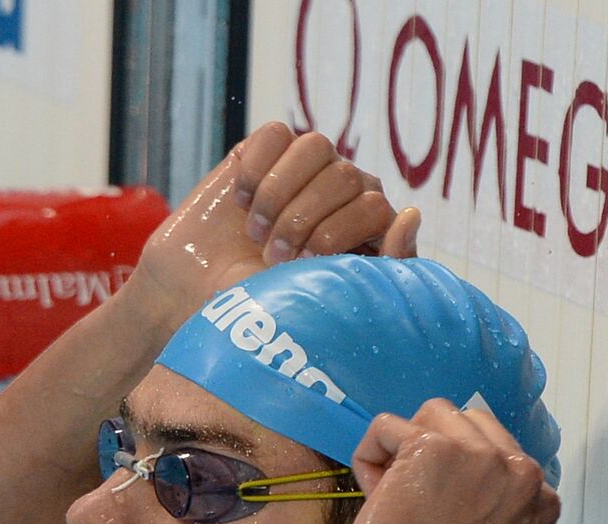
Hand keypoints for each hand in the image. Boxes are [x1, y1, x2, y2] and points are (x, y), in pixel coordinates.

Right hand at [133, 122, 420, 326]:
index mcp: (368, 224)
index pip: (376, 205)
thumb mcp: (329, 296)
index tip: (302, 266)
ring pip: (314, 146)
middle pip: (346, 176)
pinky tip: (239, 200)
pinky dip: (255, 168)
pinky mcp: (263, 151)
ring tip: (255, 229)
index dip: (336, 235)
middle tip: (272, 256)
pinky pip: (275, 134)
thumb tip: (412, 214)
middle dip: (303, 221)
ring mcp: (304, 168)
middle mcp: (343, 190)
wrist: (195, 293)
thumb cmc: (262, 305)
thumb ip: (384, 265)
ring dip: (280, 193)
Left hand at [332, 399, 559, 523]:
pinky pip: (386, 426)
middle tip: (410, 506)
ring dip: (402, 451)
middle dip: (431, 455)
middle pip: (465, 424)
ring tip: (390, 499)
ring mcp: (479, 455)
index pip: (492, 453)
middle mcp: (521, 470)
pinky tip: (372, 498)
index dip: (454, 481)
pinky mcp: (432, 449)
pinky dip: (369, 456)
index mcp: (540, 500)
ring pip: (430, 415)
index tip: (435, 522)